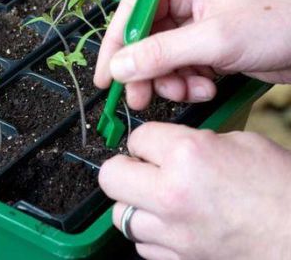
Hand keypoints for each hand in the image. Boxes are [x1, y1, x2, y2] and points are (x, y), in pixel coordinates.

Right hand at [94, 0, 290, 109]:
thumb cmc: (279, 24)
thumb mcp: (214, 39)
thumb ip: (161, 54)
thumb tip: (118, 68)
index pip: (134, 9)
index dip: (116, 44)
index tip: (105, 77)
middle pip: (147, 37)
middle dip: (146, 71)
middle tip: (139, 99)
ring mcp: (199, 21)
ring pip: (164, 56)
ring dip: (171, 80)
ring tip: (191, 92)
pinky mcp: (210, 42)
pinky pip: (183, 65)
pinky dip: (189, 82)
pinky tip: (207, 87)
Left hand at [99, 123, 290, 259]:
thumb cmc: (282, 192)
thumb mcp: (241, 144)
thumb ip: (196, 142)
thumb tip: (172, 147)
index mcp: (187, 155)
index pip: (137, 138)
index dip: (146, 140)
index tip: (152, 146)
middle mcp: (171, 194)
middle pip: (111, 176)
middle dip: (123, 168)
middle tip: (140, 168)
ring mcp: (172, 232)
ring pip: (120, 215)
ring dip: (134, 203)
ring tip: (156, 198)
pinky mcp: (178, 259)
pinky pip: (143, 244)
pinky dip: (151, 233)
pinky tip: (170, 224)